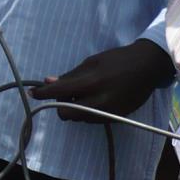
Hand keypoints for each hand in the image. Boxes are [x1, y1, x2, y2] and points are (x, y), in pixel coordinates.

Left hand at [31, 38, 175, 122]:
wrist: (147, 68)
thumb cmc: (117, 60)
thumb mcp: (91, 62)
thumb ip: (70, 75)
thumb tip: (48, 82)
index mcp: (91, 83)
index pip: (59, 92)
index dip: (42, 94)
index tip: (32, 93)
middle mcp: (99, 101)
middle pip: (66, 114)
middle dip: (60, 106)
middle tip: (62, 94)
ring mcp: (108, 113)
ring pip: (79, 118)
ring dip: (74, 109)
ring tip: (81, 93)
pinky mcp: (116, 118)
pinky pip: (92, 120)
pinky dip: (86, 112)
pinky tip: (92, 99)